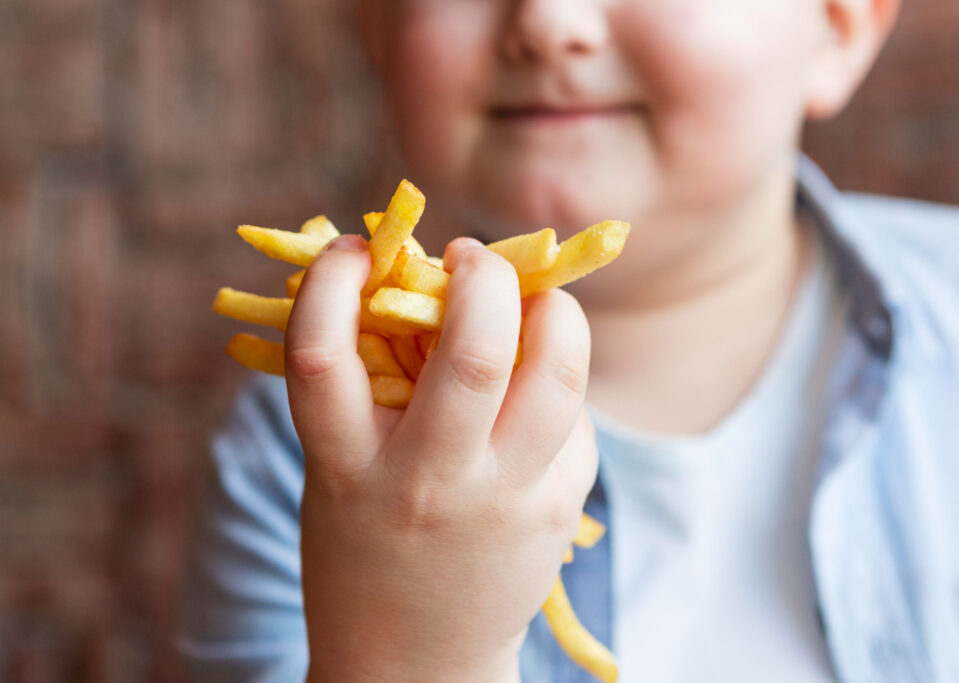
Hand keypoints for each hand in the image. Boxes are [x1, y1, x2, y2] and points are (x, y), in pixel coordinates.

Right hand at [286, 234, 596, 681]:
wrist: (413, 662)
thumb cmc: (366, 544)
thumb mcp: (340, 470)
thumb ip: (370, 387)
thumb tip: (422, 280)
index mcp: (345, 467)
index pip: (320, 354)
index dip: (330, 279)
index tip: (354, 247)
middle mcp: (427, 483)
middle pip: (474, 352)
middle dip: (483, 277)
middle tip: (470, 258)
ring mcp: (502, 501)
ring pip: (558, 375)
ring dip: (554, 311)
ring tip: (531, 301)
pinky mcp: (555, 511)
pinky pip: (575, 418)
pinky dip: (560, 379)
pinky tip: (538, 385)